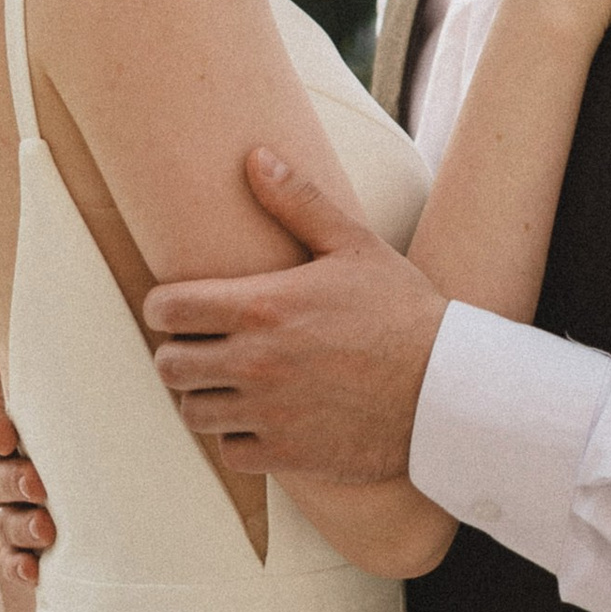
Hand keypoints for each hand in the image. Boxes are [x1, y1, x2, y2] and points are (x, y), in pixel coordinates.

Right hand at [0, 342, 57, 591]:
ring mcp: (7, 511)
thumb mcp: (21, 377)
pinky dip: (23, 565)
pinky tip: (37, 571)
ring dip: (21, 527)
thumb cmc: (42, 412)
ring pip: (4, 522)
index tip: (7, 434)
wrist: (78, 462)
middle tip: (39, 483)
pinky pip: (15, 558)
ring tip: (47, 528)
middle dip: (13, 482)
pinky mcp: (24, 544)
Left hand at [146, 152, 445, 480]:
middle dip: (177, 351)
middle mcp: (256, 363)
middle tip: (200, 345)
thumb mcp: (353, 246)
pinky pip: (230, 452)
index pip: (168, 309)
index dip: (163, 306)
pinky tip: (260, 416)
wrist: (447, 389)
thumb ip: (298, 201)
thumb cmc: (403, 311)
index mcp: (263, 307)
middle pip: (168, 366)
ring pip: (193, 412)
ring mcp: (269, 413)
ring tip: (227, 381)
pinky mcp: (287, 453)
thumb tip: (255, 157)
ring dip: (203, 396)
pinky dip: (237, 436)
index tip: (176, 307)